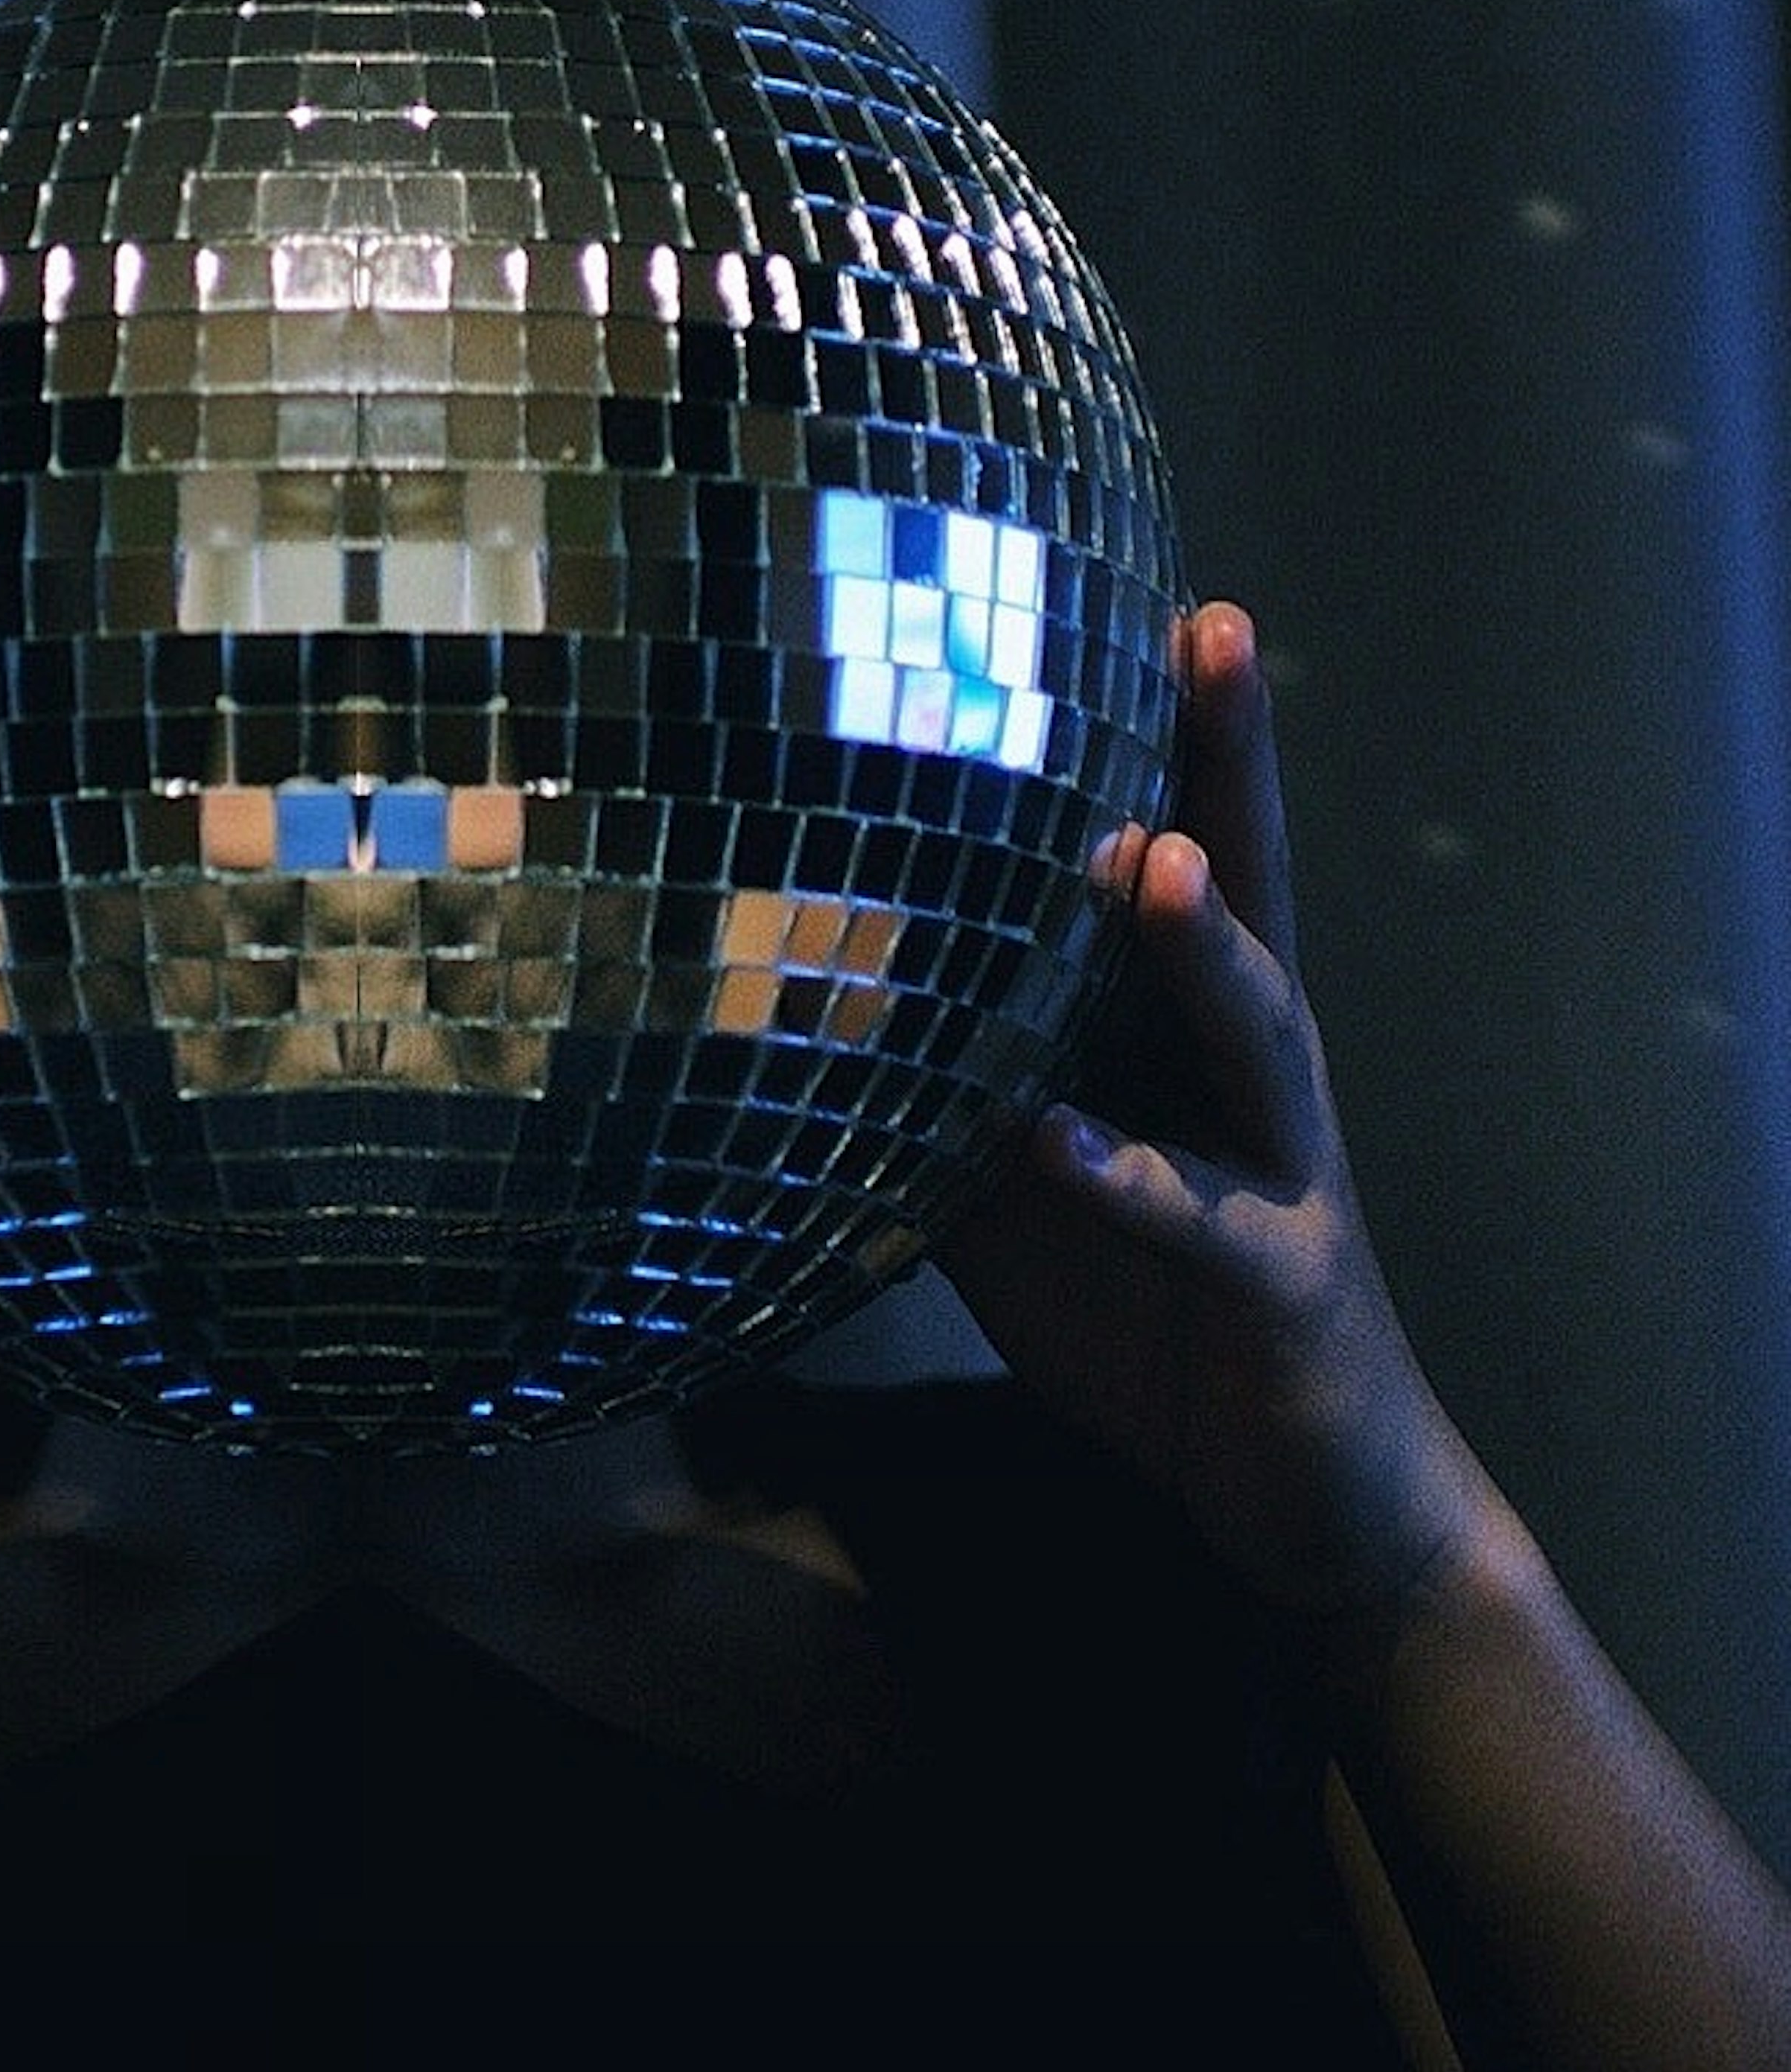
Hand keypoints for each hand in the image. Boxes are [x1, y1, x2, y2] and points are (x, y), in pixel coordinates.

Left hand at [936, 599, 1493, 1633]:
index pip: (1181, 832)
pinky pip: (1195, 1218)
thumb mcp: (1020, 1169)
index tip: (1144, 584)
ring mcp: (1277, 1159)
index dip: (1167, 720)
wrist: (1299, 1487)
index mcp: (1189, 1014)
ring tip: (1147, 857)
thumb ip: (933, 1068)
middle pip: (1245, 877)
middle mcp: (1249, 1059)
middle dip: (1229, 754)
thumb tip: (773, 985)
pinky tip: (1052, 1138)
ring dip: (1198, 940)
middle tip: (1212, 628)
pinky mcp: (1276, 1275)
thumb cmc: (1151, 1299)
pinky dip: (1122, 1176)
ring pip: (1251, 1022)